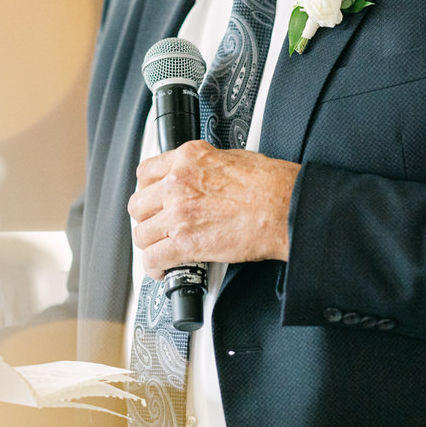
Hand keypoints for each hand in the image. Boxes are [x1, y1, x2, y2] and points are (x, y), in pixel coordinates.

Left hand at [126, 141, 299, 278]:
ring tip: (160, 250)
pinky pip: (153, 258)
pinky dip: (154, 267)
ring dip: (150, 244)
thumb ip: (205, 166)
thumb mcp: (232, 158)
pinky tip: (162, 269)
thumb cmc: (271, 185)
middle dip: (146, 218)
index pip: (146, 172)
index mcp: (188, 158)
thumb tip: (200, 178)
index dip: (147, 189)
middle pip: (138, 204)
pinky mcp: (185, 243)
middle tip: (157, 226)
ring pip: (142, 233)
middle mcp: (178, 182)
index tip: (152, 199)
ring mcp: (178, 213)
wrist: (286, 208)